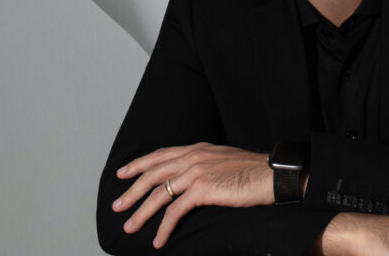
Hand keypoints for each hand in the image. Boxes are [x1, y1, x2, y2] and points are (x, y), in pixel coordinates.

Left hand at [111, 142, 271, 248]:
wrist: (271, 175)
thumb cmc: (252, 172)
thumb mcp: (223, 160)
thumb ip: (205, 164)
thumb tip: (191, 178)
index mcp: (197, 148)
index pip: (161, 155)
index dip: (139, 164)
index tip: (122, 173)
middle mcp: (193, 156)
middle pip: (153, 174)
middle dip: (132, 191)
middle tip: (117, 206)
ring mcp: (197, 171)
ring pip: (159, 194)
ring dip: (141, 212)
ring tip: (129, 227)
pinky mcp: (203, 189)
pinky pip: (175, 211)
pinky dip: (164, 227)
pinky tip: (159, 240)